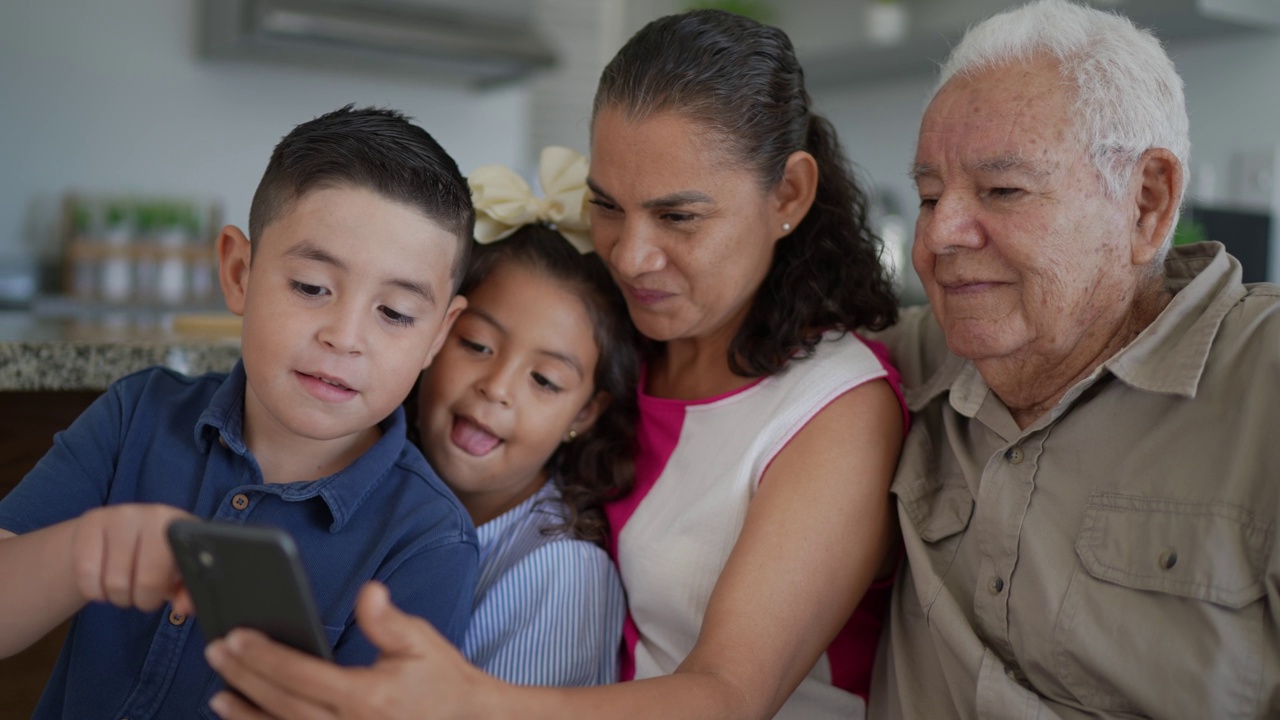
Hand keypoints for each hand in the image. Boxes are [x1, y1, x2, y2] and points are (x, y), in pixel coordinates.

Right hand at [69, 503, 193, 610]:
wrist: (112, 532)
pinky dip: (93, 591)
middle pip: (147, 583)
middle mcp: (154, 515)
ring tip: (124, 587)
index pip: (179, 569)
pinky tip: (101, 582)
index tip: (162, 592)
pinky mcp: (91, 520)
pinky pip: (86, 574)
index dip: (166, 590)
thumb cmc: (153, 557)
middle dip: (143, 600)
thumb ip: (186, 592)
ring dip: (118, 598)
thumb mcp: (175, 572)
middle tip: (142, 594)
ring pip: (114, 583)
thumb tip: (183, 608)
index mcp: (183, 527)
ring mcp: (121, 515)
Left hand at [206, 581, 496, 719]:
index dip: (263, 655)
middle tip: (215, 651)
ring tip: (218, 694)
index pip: (299, 674)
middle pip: (280, 704)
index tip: (233, 637)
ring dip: (245, 714)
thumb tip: (368, 591)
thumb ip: (389, 620)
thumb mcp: (421, 642)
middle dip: (243, 677)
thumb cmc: (442, 680)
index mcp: (366, 697)